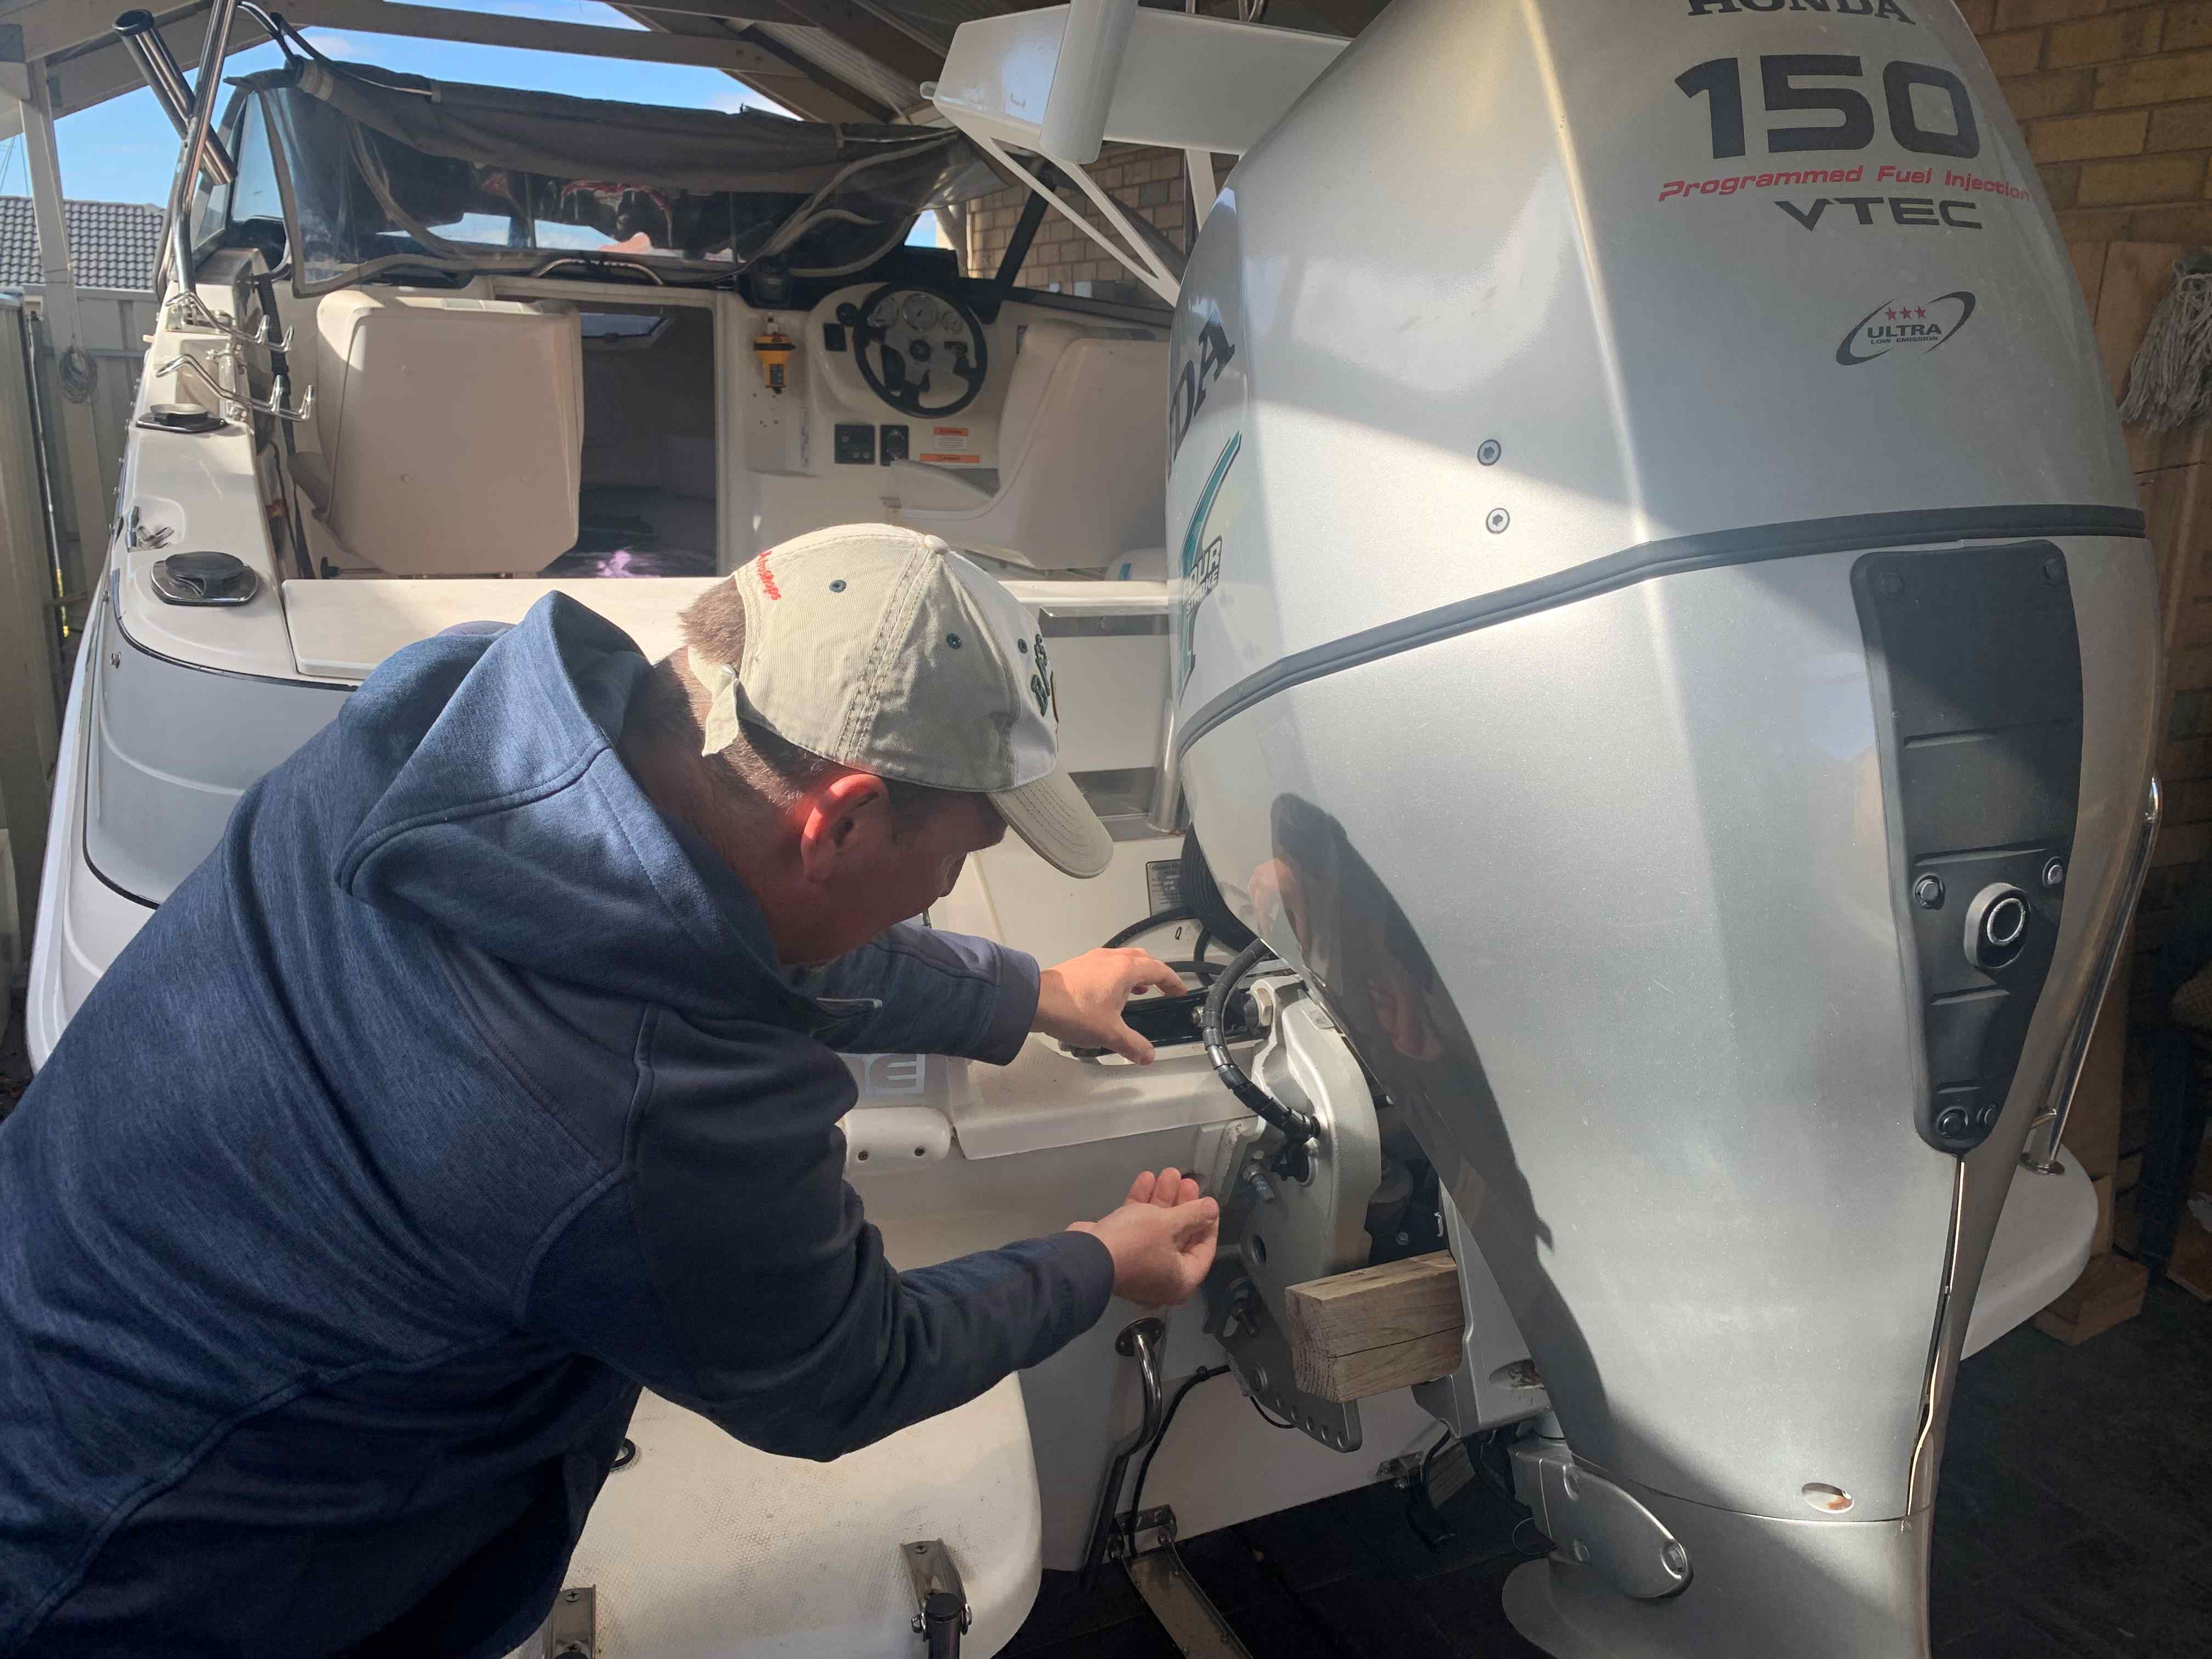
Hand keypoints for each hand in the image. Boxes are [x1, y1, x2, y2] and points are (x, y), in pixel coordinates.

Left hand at [1034, 948, 1186, 1062]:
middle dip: (1155, 973)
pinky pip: (1106, 966)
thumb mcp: (1110, 1033)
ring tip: (1139, 991)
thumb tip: (1148, 1055)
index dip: (1173, 981)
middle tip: (1162, 988)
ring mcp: (1093, 959)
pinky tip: (1110, 994)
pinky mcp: (1078, 966)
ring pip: (1122, 960)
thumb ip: (1133, 1045)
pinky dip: (1116, 976)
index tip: (1179, 991)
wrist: (1035, 1002)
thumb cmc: (1075, 1012)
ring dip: (1135, 973)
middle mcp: (1111, 959)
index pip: (1159, 970)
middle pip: (1142, 959)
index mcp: (1126, 969)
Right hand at [1070, 1168, 1219, 1306]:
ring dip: (1162, 1199)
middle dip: (1182, 1205)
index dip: (1208, 1223)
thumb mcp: (1170, 1224)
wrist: (1085, 1255)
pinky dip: (1141, 1204)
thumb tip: (1212, 1209)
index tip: (1208, 1202)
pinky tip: (1146, 1178)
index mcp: (1180, 1279)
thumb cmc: (1135, 1243)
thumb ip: (1194, 1215)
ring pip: (1156, 1228)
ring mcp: (1138, 1264)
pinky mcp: (1119, 1251)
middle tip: (1187, 1182)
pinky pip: (1136, 1226)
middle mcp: (1161, 1276)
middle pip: (1179, 1236)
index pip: (1203, 1250)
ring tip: (1168, 1173)